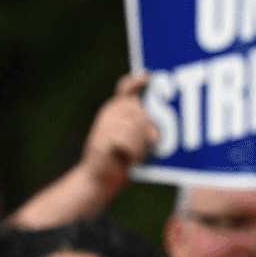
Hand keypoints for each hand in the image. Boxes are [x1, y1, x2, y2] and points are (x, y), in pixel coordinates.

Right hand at [79, 73, 158, 193]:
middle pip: (139, 111)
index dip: (137, 81)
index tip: (148, 78)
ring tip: (136, 154)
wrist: (100, 178)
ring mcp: (103, 125)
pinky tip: (130, 159)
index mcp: (118, 108)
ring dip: (142, 145)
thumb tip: (155, 131)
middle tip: (149, 143)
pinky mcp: (100, 140)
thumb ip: (144, 127)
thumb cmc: (124, 156)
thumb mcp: (137, 138)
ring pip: (135, 128)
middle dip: (149, 130)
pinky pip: (127, 142)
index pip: (126, 87)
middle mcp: (109, 112)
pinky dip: (134, 154)